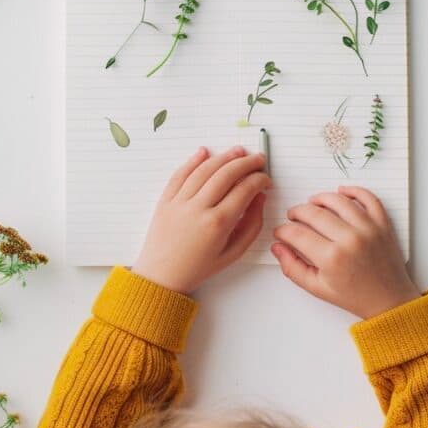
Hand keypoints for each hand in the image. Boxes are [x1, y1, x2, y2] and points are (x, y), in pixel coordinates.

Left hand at [134, 146, 270, 293]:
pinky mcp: (165, 200)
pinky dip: (193, 160)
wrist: (162, 276)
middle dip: (246, 163)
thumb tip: (260, 198)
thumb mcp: (233, 253)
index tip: (265, 179)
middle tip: (258, 159)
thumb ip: (252, 225)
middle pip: (227, 174)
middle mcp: (198, 208)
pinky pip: (180, 174)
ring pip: (204, 169)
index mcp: (218, 223)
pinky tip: (205, 152)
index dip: (259, 180)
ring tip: (237, 152)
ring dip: (224, 157)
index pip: (245, 189)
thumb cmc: (199, 268)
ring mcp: (179, 202)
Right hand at [270, 186, 418, 318]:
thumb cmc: (355, 296)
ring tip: (312, 203)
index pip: (297, 234)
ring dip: (320, 198)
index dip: (283, 231)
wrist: (389, 300)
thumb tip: (278, 247)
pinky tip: (341, 192)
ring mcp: (368, 229)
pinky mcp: (382, 224)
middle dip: (297, 212)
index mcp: (332, 258)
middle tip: (293, 216)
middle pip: (314, 213)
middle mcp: (350, 239)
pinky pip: (368, 198)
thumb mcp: (317, 288)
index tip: (281, 232)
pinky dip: (353, 190)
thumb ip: (293, 268)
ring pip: (338, 200)